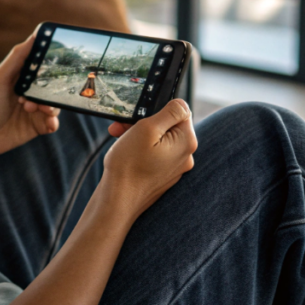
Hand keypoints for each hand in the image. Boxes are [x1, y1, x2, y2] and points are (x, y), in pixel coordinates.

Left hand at [0, 30, 59, 166]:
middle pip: (54, 87)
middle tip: (39, 93)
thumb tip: (35, 35)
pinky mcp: (38, 126)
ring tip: (32, 108)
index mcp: (24, 78)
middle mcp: (32, 92)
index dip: (52, 63)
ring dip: (49, 106)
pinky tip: (47, 122)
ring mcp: (36, 109)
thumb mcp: (0, 77)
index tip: (61, 60)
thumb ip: (17, 57)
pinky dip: (53, 122)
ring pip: (55, 105)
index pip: (44, 66)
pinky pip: (53, 123)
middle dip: (51, 89)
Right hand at [101, 98, 196, 216]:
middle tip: (121, 128)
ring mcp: (174, 168)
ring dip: (138, 135)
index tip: (137, 118)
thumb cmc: (130, 164)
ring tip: (120, 140)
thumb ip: (169, 112)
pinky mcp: (163, 176)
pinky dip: (140, 150)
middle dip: (144, 123)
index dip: (156, 110)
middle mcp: (185, 156)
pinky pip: (154, 154)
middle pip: (167, 126)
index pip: (179, 112)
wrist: (118, 200)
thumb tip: (182, 104)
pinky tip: (125, 153)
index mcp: (186, 142)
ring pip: (158, 140)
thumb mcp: (148, 128)